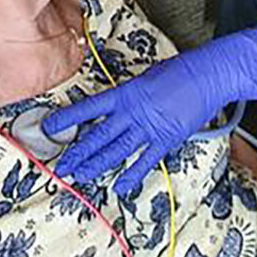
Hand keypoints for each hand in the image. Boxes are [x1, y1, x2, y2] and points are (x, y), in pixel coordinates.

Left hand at [42, 27, 256, 195]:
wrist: (206, 74)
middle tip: (62, 166)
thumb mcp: (147, 76)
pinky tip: (120, 187)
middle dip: (78, 152)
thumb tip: (119, 104)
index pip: (89, 108)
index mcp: (125, 92)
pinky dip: (132, 175)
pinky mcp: (166, 139)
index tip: (50, 127)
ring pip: (116, 151)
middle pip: (98, 136)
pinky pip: (145, 161)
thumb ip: (131, 93)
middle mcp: (132, 112)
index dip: (67, 118)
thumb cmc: (180, 70)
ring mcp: (149, 127)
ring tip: (80, 176)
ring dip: (96, 165)